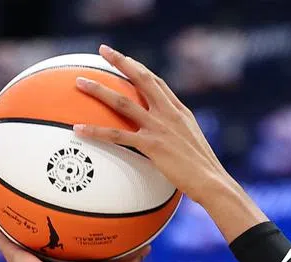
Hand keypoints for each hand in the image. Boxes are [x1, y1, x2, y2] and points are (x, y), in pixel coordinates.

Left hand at [0, 211, 146, 261]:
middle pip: (98, 248)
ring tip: (143, 236)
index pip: (73, 240)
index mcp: (63, 256)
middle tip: (121, 222)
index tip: (87, 217)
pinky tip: (147, 250)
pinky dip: (134, 260)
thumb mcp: (11, 246)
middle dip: (109, 238)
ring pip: (116, 258)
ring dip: (129, 248)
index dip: (80, 230)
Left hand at [73, 45, 267, 242]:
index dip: (138, 68)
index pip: (156, 81)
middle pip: (140, 79)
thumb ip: (177, 134)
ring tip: (79, 82)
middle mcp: (168, 113)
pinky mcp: (151, 145)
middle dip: (120, 61)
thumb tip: (165, 140)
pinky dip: (96, 131)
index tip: (124, 58)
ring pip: (123, 102)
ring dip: (99, 90)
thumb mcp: (191, 144)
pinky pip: (117, 136)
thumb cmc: (203, 170)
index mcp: (179, 111)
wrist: (212, 181)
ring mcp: (159, 127)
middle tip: (103, 50)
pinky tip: (78, 129)